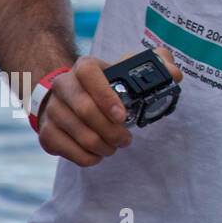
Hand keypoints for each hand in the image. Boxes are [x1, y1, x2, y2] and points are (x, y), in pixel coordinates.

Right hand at [35, 48, 181, 165]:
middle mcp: (63, 85)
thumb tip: (175, 74)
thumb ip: (158, 64)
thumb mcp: (131, 70)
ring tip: (115, 147)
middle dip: (111, 130)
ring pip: (78, 133)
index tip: (123, 116)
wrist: (72, 98)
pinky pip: (67, 150)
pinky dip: (87, 157)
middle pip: (85, 110)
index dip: (105, 95)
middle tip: (127, 140)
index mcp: (84, 67)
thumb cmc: (109, 84)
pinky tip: (98, 154)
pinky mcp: (46, 131)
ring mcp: (52, 109)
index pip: (88, 73)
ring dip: (102, 146)